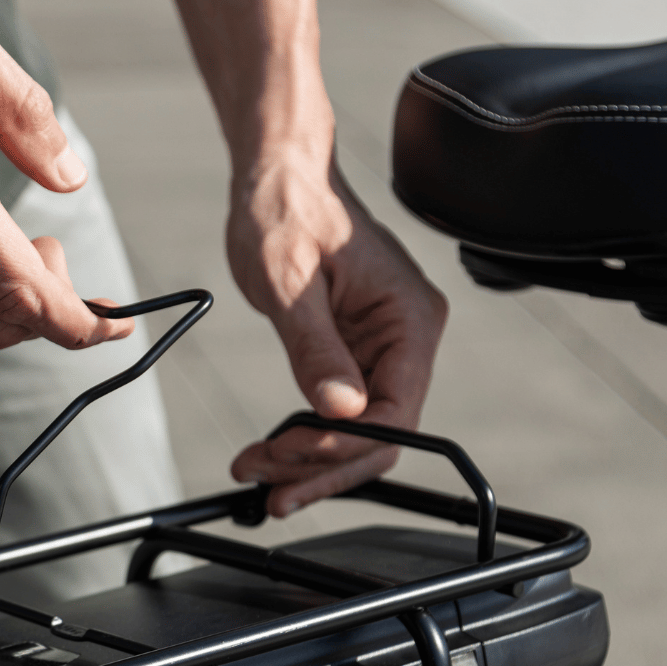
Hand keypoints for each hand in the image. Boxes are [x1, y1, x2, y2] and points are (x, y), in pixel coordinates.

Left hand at [226, 163, 447, 516]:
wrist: (277, 176)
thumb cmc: (287, 209)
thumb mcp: (290, 282)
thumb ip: (316, 349)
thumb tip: (340, 411)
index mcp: (409, 319)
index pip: (394, 414)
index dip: (343, 449)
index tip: (290, 462)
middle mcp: (407, 337)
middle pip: (380, 434)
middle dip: (322, 466)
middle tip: (269, 489)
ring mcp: (384, 347)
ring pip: (358, 430)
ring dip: (309, 459)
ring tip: (257, 472)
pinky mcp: (356, 351)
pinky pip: (340, 410)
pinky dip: (306, 435)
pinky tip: (272, 452)